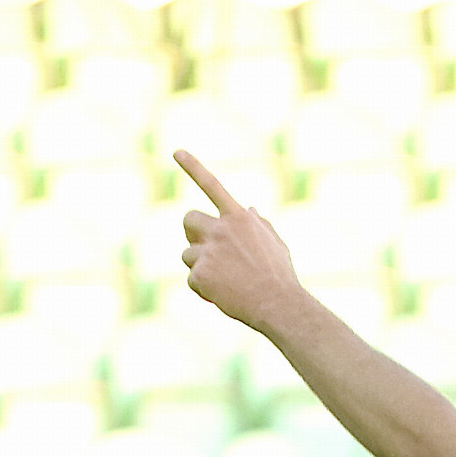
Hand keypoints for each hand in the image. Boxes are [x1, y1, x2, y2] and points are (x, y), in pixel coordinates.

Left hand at [176, 150, 302, 332]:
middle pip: (189, 220)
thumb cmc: (280, 277)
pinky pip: (192, 280)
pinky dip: (204, 290)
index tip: (176, 151)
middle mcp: (221, 229)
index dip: (193, 167)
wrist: (278, 304)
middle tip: (205, 250)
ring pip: (188, 254)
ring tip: (224, 281)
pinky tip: (223, 295)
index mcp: (239, 218)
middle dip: (192, 234)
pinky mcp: (201, 273)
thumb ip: (260, 225)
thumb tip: (249, 209)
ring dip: (200, 267)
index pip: (212, 186)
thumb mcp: (276, 245)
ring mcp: (209, 251)